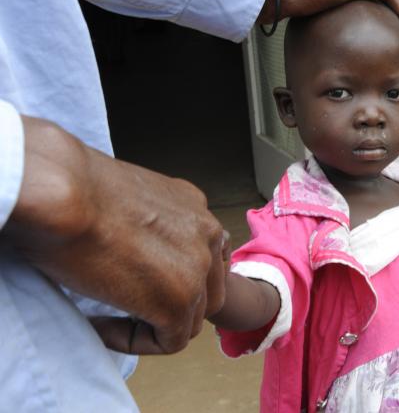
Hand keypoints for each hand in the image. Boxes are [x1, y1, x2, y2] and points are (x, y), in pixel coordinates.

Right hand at [3, 117, 230, 354]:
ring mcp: (197, 267)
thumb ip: (137, 220)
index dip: (176, 274)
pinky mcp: (178, 300)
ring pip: (190, 318)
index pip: (204, 252)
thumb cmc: (68, 187)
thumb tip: (122, 242)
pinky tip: (98, 324)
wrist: (61, 191)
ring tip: (105, 316)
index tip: (136, 280)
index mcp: (192, 205)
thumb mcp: (121, 195)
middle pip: (205, 288)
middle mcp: (206, 232)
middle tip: (123, 303)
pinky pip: (169, 340)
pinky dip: (134, 341)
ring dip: (151, 324)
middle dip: (171, 303)